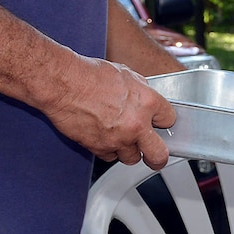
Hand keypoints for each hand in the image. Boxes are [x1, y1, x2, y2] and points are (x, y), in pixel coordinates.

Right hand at [45, 54, 176, 167]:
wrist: (63, 84)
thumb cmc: (89, 75)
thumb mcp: (126, 74)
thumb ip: (141, 91)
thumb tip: (146, 100)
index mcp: (148, 102)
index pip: (169, 120)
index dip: (163, 121)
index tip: (159, 122)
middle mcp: (136, 124)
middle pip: (159, 154)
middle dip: (158, 157)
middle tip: (156, 155)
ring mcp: (118, 139)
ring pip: (132, 158)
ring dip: (129, 151)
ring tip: (122, 140)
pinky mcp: (99, 147)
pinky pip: (109, 156)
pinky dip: (108, 150)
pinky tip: (104, 137)